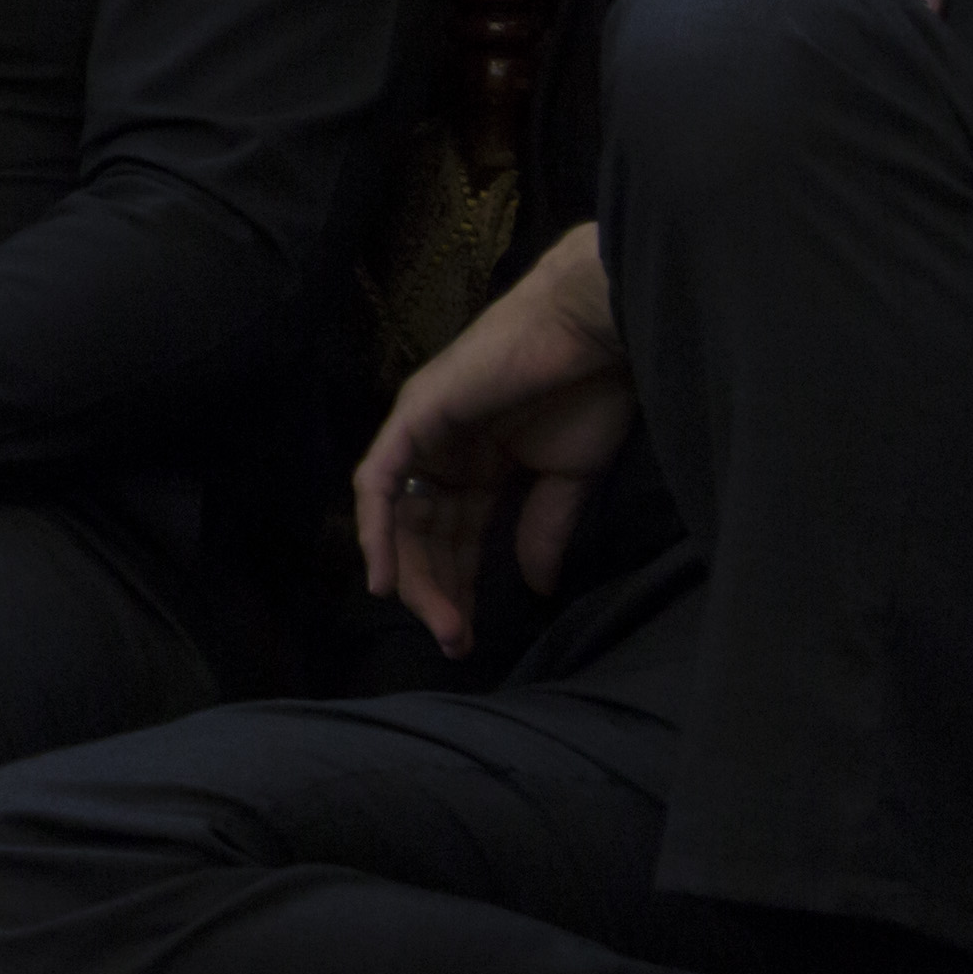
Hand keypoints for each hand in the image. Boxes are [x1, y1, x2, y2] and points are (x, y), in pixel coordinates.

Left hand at [353, 220, 638, 656]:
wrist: (595, 331)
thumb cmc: (591, 390)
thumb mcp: (568, 477)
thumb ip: (543, 529)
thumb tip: (535, 587)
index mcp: (480, 462)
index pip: (456, 534)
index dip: (461, 585)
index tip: (471, 635)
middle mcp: (444, 448)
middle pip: (424, 532)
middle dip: (438, 590)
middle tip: (455, 642)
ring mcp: (424, 429)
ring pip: (399, 515)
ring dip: (414, 574)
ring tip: (440, 624)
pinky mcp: (415, 414)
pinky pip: (378, 479)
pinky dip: (377, 530)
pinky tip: (387, 580)